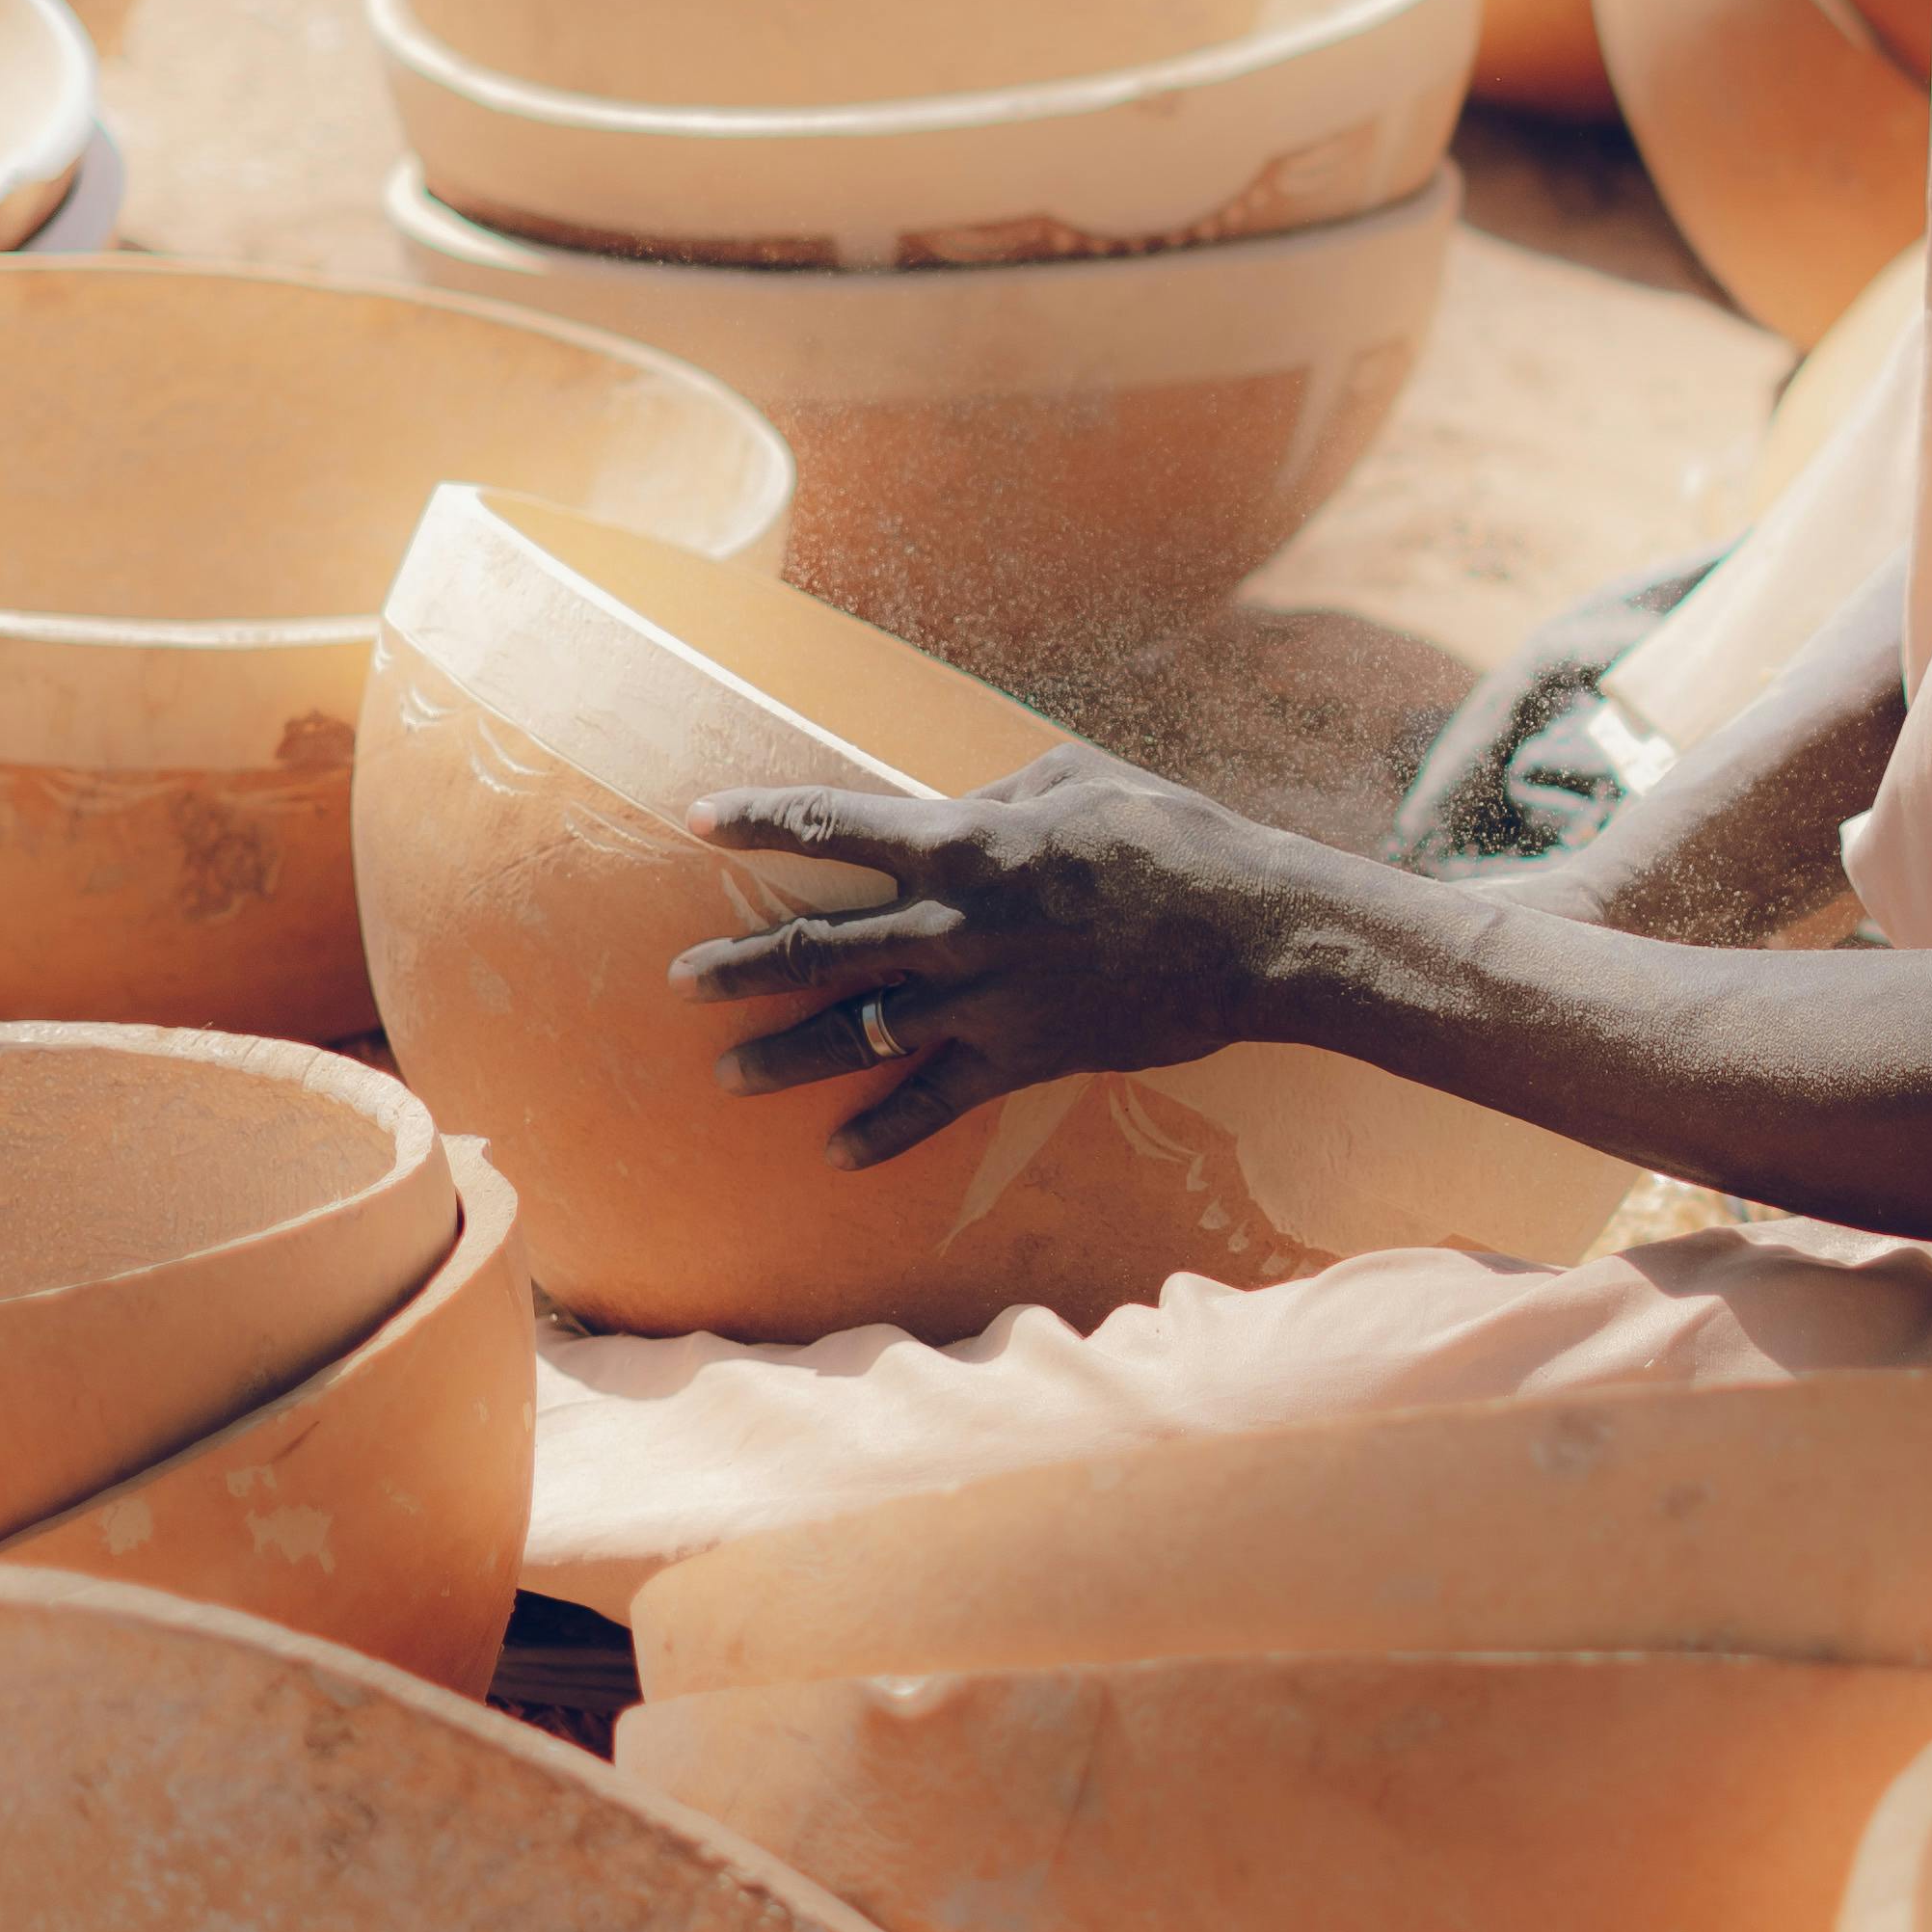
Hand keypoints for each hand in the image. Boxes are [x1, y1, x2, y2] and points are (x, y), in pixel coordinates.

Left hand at [671, 745, 1283, 1164]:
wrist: (1251, 931)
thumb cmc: (1171, 835)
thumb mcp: (1077, 778)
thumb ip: (997, 795)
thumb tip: (953, 810)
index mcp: (965, 842)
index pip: (834, 825)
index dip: (759, 818)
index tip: (695, 818)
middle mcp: (956, 925)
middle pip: (819, 947)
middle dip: (741, 965)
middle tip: (680, 979)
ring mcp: (986, 998)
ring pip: (861, 1032)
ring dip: (786, 1055)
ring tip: (727, 1073)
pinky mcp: (1024, 1055)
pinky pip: (937, 1101)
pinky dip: (885, 1131)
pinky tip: (836, 1152)